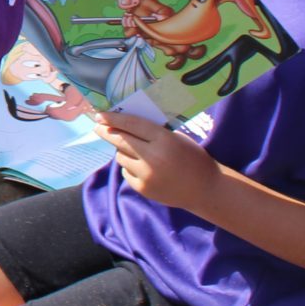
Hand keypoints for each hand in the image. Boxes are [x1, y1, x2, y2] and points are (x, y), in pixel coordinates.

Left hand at [97, 109, 219, 212]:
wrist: (206, 190)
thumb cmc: (193, 159)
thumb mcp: (177, 139)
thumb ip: (154, 132)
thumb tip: (125, 124)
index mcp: (164, 140)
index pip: (132, 125)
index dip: (114, 119)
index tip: (100, 115)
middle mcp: (152, 157)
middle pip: (120, 141)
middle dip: (106, 132)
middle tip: (98, 127)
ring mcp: (146, 175)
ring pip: (121, 157)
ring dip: (122, 151)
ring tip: (136, 151)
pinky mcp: (143, 189)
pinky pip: (126, 172)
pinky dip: (130, 167)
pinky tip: (143, 168)